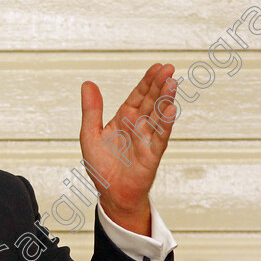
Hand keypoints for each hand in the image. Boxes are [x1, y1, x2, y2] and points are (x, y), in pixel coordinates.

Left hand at [79, 63, 177, 235]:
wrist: (110, 193)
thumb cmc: (102, 166)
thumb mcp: (90, 134)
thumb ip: (91, 110)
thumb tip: (87, 83)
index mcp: (125, 118)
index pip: (139, 95)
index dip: (148, 81)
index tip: (157, 67)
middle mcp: (139, 125)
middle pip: (152, 101)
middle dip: (160, 84)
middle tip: (169, 69)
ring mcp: (147, 138)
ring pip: (159, 115)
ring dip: (166, 99)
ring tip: (172, 83)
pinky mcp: (152, 153)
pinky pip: (160, 136)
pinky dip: (166, 123)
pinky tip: (171, 109)